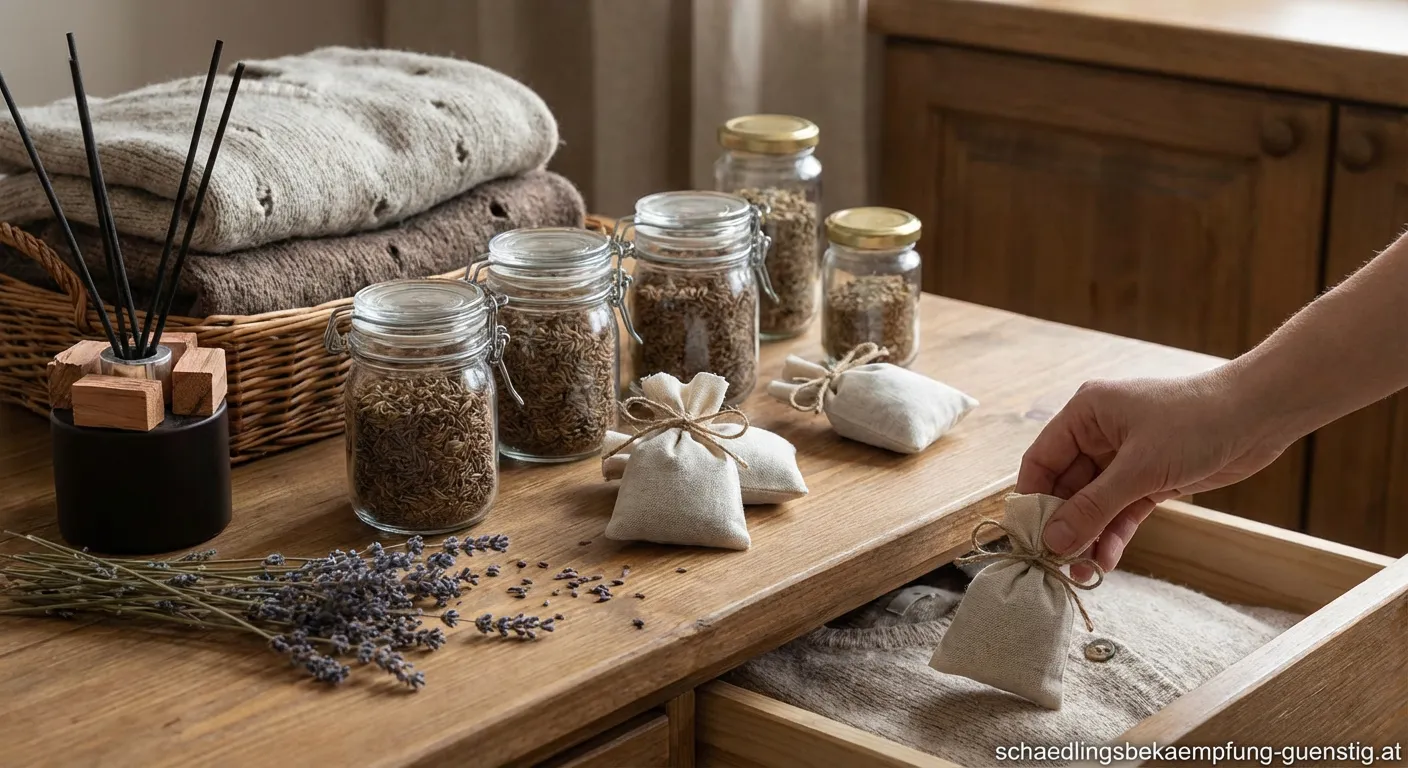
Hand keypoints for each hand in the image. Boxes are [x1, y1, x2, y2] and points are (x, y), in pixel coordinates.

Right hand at [1016, 369, 1291, 580]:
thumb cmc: (1196, 423)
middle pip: (1065, 487)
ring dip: (1088, 537)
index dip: (1032, 499)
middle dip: (1063, 526)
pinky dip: (1113, 534)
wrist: (1259, 416)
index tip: (1028, 539)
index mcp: (1085, 414)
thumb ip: (1093, 506)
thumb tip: (1052, 541)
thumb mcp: (1139, 468)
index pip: (1041, 460)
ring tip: (1084, 573)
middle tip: (1059, 565)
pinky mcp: (1150, 478)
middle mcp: (1098, 434)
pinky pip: (1120, 511)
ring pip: (1094, 504)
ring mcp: (1124, 458)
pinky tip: (1106, 561)